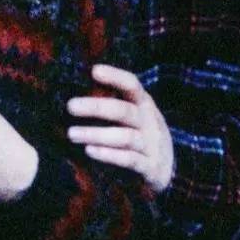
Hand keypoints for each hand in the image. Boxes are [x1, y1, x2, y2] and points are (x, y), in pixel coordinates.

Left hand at [67, 64, 173, 192]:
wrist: (169, 169)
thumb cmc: (141, 135)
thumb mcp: (134, 116)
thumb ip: (113, 103)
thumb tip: (77, 90)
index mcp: (144, 104)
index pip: (132, 85)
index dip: (115, 76)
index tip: (94, 71)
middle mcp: (150, 122)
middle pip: (123, 110)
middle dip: (96, 107)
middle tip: (70, 106)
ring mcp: (152, 145)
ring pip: (124, 137)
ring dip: (96, 134)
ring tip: (72, 133)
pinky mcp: (150, 167)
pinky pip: (129, 160)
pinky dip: (108, 155)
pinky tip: (89, 151)